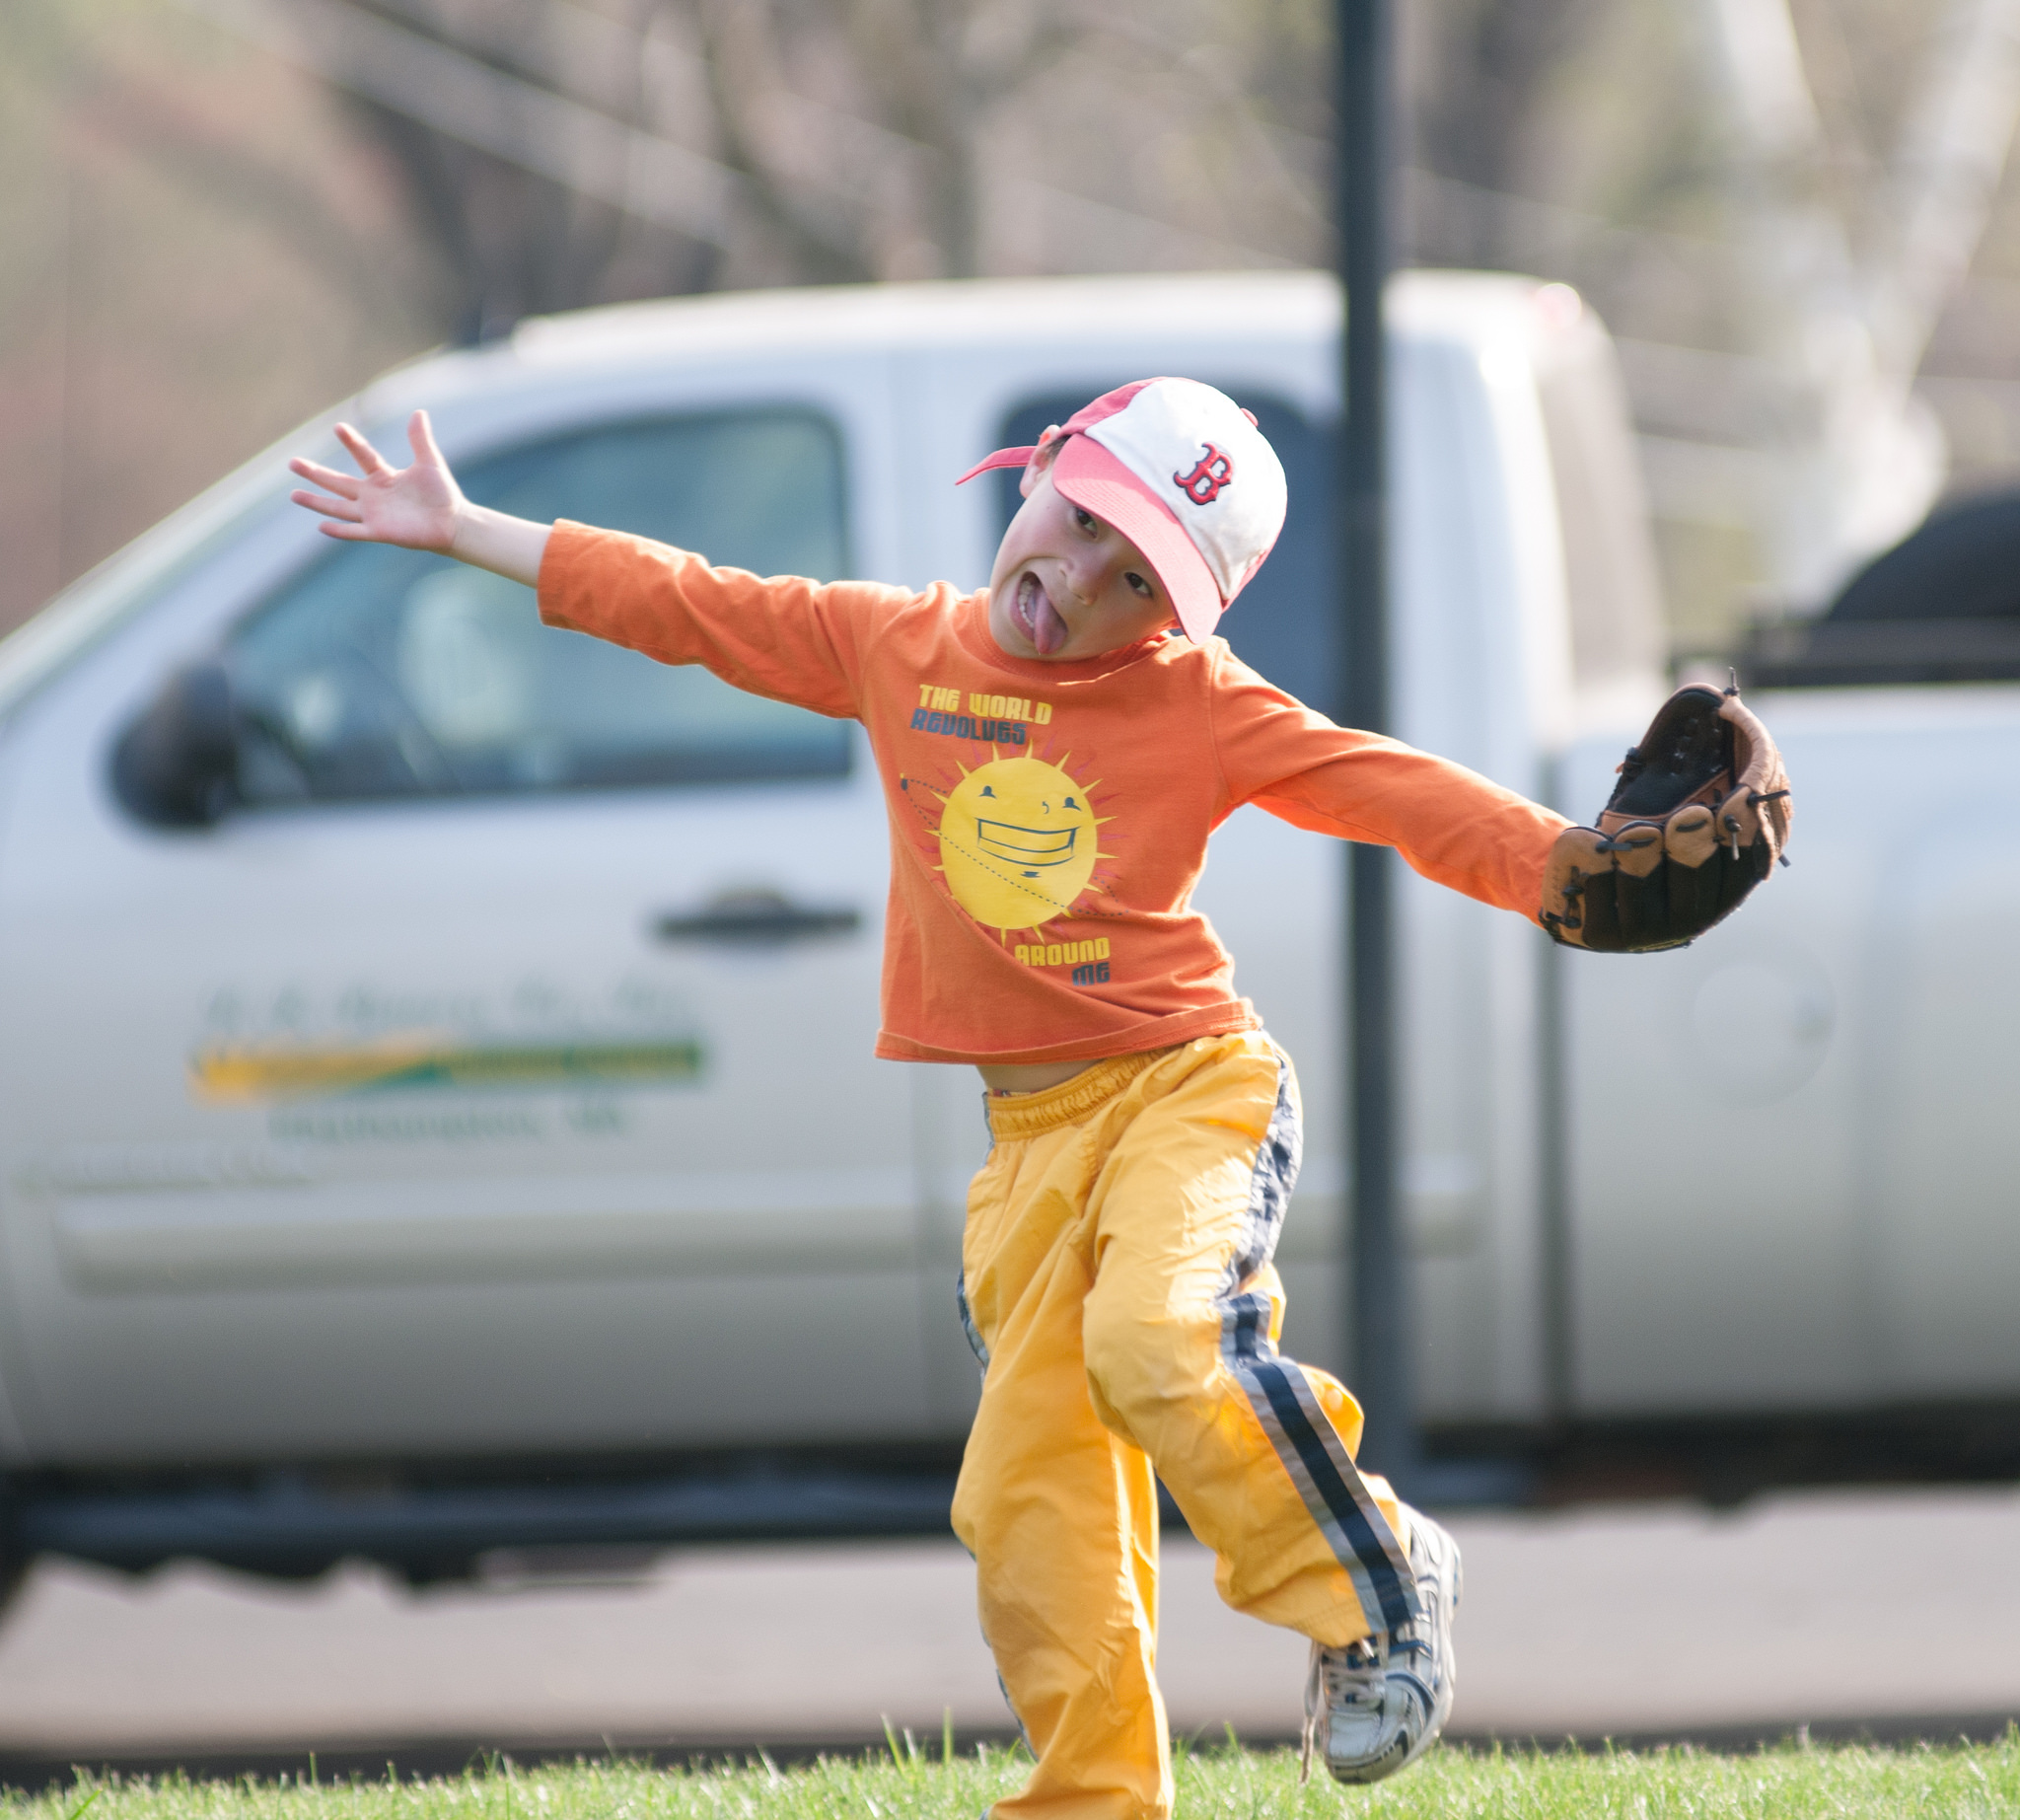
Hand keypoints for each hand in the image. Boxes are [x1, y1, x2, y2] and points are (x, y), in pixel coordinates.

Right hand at [289, 411, 462, 551]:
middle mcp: (373, 495)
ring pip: (338, 507)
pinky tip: (321, 526)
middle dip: (315, 473)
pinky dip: (339, 530)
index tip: (338, 427)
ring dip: (316, 501)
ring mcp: (374, 514)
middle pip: (338, 483)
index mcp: (383, 477)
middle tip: (292, 462)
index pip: (363, 456)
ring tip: (293, 494)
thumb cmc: (442, 494)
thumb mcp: (430, 463)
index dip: (352, 442)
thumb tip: (419, 412)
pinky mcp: (380, 532)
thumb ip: (420, 440)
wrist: (454, 524)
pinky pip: (356, 531)